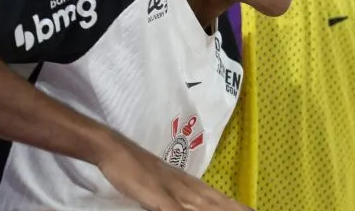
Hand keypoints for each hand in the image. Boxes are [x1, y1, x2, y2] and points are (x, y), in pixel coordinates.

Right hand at [95, 129, 252, 210]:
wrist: (115, 149)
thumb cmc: (137, 169)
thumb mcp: (161, 189)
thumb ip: (176, 202)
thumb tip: (189, 204)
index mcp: (190, 186)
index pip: (221, 201)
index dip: (238, 207)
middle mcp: (187, 188)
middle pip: (218, 204)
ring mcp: (174, 192)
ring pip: (204, 207)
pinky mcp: (158, 197)